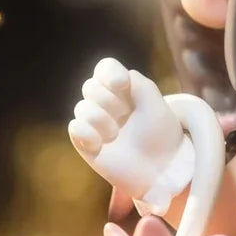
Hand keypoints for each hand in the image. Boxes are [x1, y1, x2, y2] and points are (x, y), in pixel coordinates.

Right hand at [68, 58, 194, 213]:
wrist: (161, 167)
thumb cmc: (160, 134)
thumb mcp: (155, 103)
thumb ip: (136, 82)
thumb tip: (114, 78)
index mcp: (124, 89)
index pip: (105, 68)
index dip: (109, 73)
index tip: (121, 84)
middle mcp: (106, 103)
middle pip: (91, 87)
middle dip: (109, 101)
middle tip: (126, 115)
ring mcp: (95, 122)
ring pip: (82, 107)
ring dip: (101, 120)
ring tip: (116, 134)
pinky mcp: (86, 142)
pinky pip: (75, 127)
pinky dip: (86, 132)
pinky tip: (99, 144)